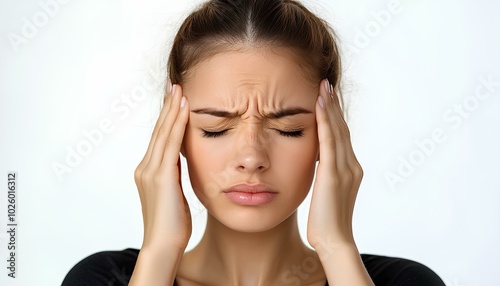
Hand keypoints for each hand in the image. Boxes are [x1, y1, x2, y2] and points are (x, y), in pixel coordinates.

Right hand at [134, 83, 190, 250]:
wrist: (163, 245)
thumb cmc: (172, 224)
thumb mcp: (173, 194)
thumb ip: (172, 176)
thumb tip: (179, 162)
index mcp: (148, 171)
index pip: (159, 138)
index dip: (166, 118)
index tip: (174, 100)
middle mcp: (145, 167)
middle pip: (159, 131)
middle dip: (168, 107)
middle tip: (175, 85)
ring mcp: (150, 171)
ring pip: (163, 133)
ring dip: (172, 110)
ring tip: (180, 90)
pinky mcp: (160, 177)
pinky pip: (171, 145)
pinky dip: (177, 125)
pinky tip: (183, 110)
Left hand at [307, 79, 362, 248]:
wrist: (334, 241)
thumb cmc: (326, 221)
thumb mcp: (327, 192)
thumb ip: (326, 174)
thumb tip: (317, 161)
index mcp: (351, 169)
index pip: (342, 136)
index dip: (335, 115)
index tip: (327, 97)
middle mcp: (352, 165)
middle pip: (342, 129)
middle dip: (334, 105)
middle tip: (326, 83)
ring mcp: (345, 169)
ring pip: (338, 131)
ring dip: (330, 107)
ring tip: (323, 87)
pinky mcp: (334, 174)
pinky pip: (329, 142)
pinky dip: (325, 122)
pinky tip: (320, 106)